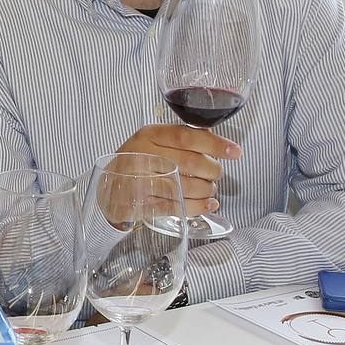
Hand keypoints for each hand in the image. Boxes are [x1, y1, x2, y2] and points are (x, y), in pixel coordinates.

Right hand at [115, 123, 241, 218]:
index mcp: (149, 136)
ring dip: (206, 192)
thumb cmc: (138, 161)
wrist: (108, 187)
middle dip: (212, 172)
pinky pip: (177, 207)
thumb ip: (182, 138)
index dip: (214, 144)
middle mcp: (143, 155)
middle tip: (215, 175)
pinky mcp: (141, 203)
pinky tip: (206, 205)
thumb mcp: (154, 141)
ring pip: (186, 187)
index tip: (235, 152)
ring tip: (209, 191)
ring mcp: (140, 180)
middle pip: (190, 163)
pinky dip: (197, 208)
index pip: (186, 136)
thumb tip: (215, 138)